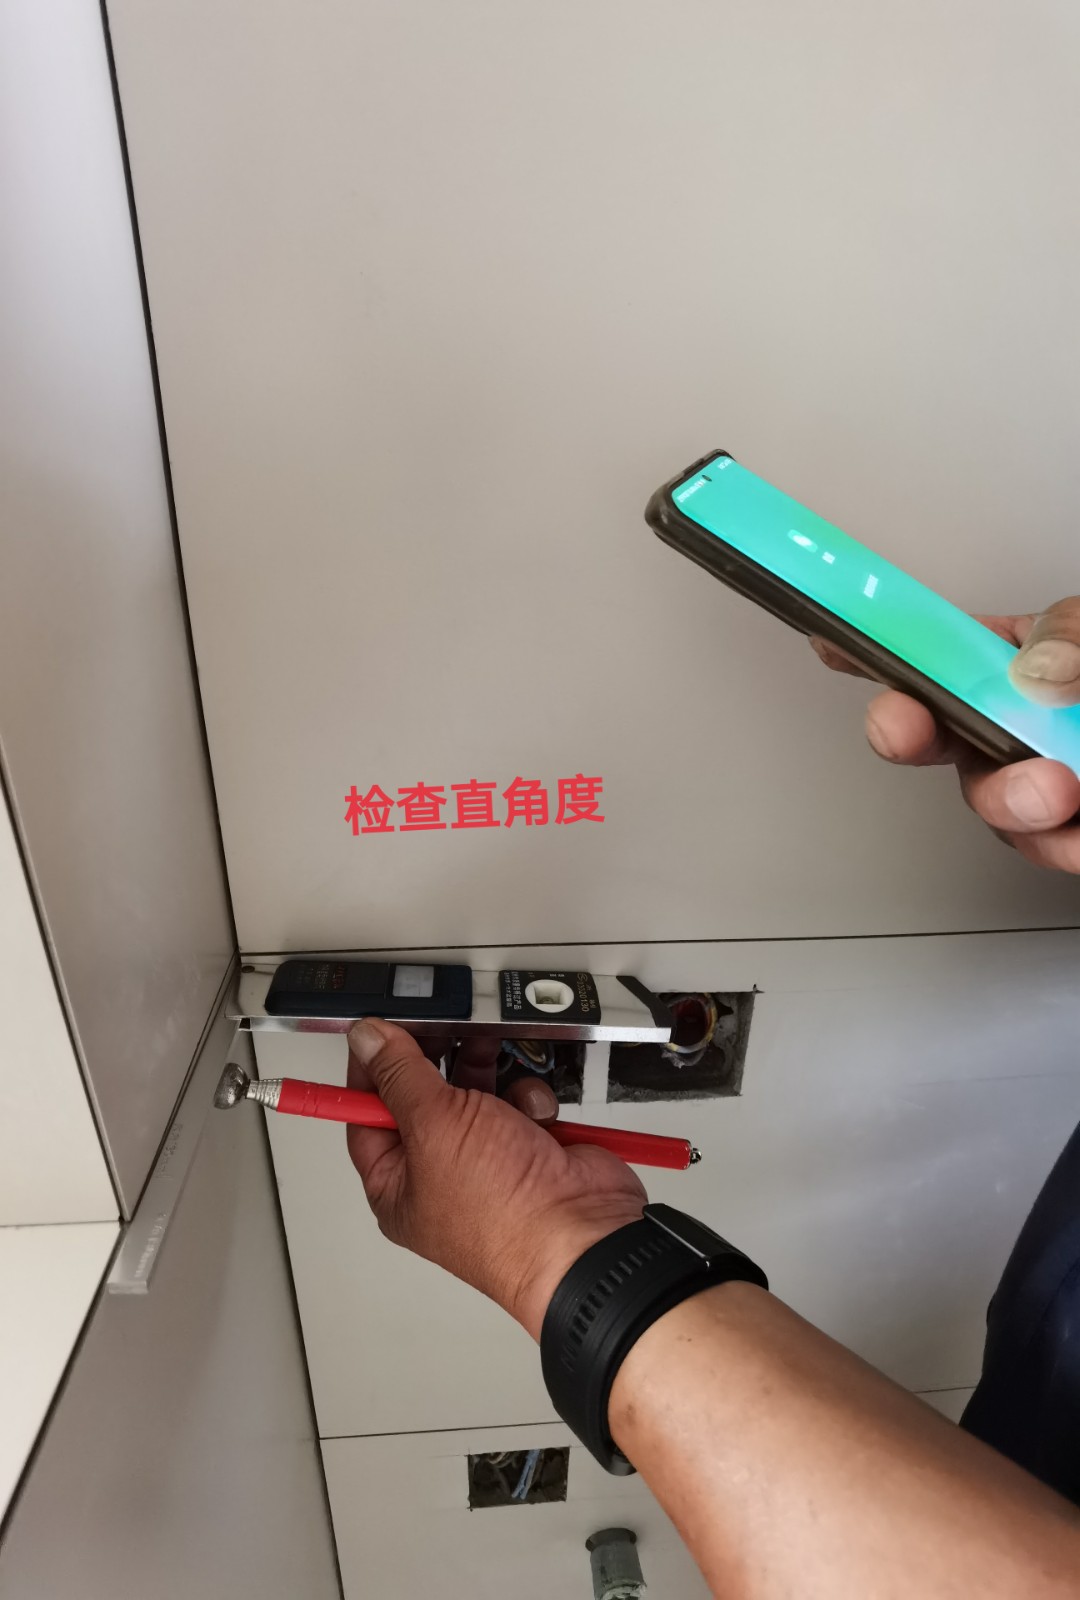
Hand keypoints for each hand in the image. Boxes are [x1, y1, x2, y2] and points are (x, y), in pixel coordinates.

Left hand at [345, 1019, 646, 1338]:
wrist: (582, 1233)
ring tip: (493, 1061)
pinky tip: (534, 1113)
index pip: (368, 1114)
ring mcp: (488, 1159)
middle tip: (442, 1027)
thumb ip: (399, 1076)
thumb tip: (367, 1041)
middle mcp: (440, 1172)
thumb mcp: (433, 1126)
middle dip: (437, 1062)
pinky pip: (518, 1100)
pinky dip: (528, 1098)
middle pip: (424, 1096)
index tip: (378, 1031)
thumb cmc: (502, 1212)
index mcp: (398, 1182)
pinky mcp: (530, 1145)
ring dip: (487, 1075)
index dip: (371, 1070)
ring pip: (475, 1090)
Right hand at [813, 598, 1079, 871]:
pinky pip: (1046, 846)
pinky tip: (1079, 831)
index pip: (930, 649)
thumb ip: (1072, 635)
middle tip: (899, 728)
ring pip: (991, 803)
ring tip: (1058, 791)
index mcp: (1016, 658)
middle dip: (907, 733)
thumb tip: (1034, 668)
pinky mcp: (1065, 831)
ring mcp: (1037, 779)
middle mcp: (1016, 722)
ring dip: (1011, 802)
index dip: (868, 647)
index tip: (823, 641)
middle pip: (935, 734)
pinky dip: (1064, 842)